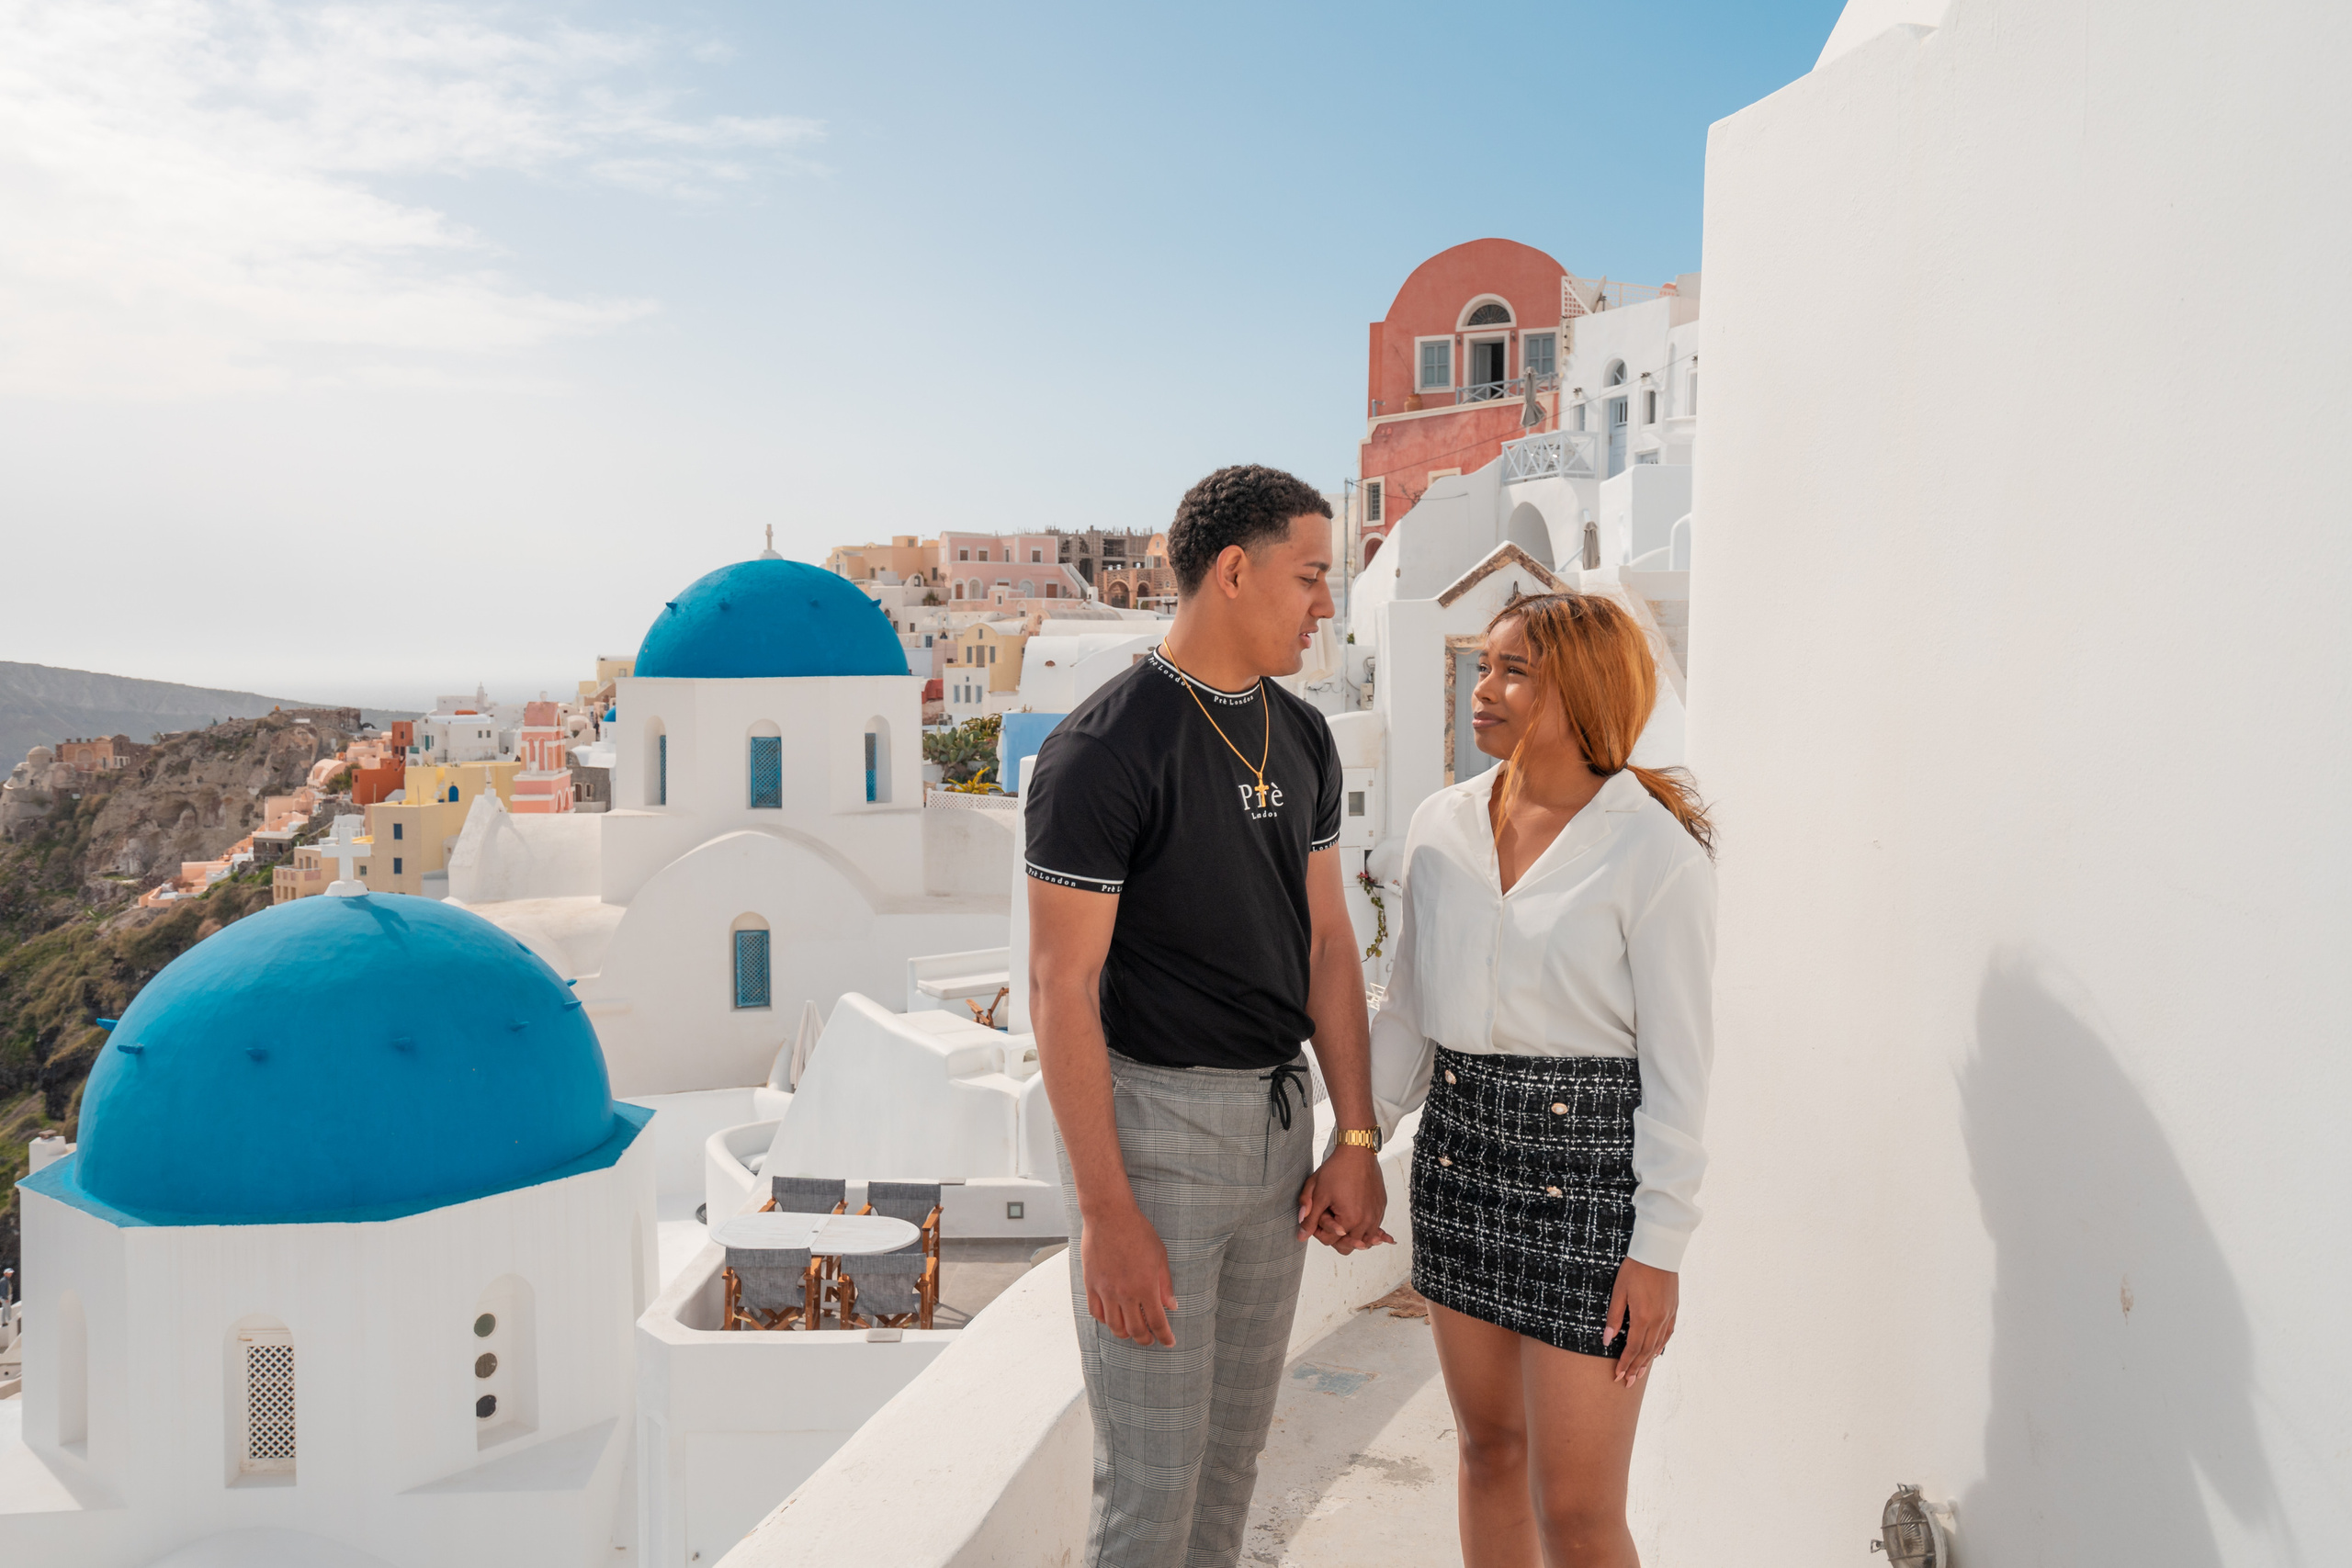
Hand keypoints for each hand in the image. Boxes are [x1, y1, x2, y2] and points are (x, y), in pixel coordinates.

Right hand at [1081, 1203, 1178, 1346]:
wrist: (1109, 1215)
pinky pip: (1096, 1312)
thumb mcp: (1160, 1256)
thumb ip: (1165, 1285)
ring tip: (1132, 1332)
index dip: (1164, 1336)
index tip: (1169, 1342)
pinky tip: (1113, 1318)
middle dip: (1145, 1339)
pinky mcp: (1090, 1284)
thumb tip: (1171, 1306)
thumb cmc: (1138, 1232)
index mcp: (1145, 1287)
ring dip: (1125, 1334)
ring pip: (1114, 1326)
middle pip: (1135, 1330)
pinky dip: (1106, 1320)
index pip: (1157, 1322)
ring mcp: (1105, 1290)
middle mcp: (1124, 1293)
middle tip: (1151, 1339)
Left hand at [1296, 1148, 1394, 1252]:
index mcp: (1350, 1220)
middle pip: (1347, 1246)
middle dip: (1335, 1237)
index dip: (1318, 1231)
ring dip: (1351, 1235)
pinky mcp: (1381, 1207)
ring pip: (1363, 1240)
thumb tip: (1302, 1236)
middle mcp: (1367, 1221)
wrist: (1357, 1151)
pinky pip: (1374, 1228)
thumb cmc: (1338, 1169)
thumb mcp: (1318, 1194)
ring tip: (1340, 1221)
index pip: (1329, 1241)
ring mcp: (1376, 1215)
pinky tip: (1356, 1220)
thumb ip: (1309, 1218)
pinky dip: (1364, 1228)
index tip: (1315, 1217)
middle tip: (1327, 1220)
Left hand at [1604, 1257, 1677, 1385]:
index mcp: (1643, 1317)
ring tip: (1639, 1375)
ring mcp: (1668, 1316)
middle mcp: (1658, 1321)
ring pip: (1657, 1345)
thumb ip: (1614, 1317)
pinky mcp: (1673, 1310)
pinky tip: (1655, 1353)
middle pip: (1645, 1351)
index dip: (1625, 1364)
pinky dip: (1660, 1346)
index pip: (1632, 1348)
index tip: (1618, 1376)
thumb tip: (1607, 1340)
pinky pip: (1667, 1334)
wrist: (1659, 1253)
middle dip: (1635, 1369)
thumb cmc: (1635, 1269)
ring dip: (1647, 1362)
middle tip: (1627, 1383)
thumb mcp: (1619, 1291)